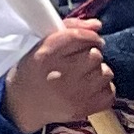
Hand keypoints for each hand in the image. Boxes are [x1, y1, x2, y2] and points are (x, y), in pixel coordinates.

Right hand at [0, 18, 113, 133]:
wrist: (23, 106)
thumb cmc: (33, 73)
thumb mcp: (39, 47)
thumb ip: (68, 29)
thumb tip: (97, 25)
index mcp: (45, 56)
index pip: (78, 37)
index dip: (89, 36)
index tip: (90, 39)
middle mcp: (60, 74)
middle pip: (95, 54)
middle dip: (90, 55)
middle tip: (80, 61)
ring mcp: (73, 94)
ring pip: (106, 72)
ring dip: (97, 72)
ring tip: (83, 76)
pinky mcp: (84, 109)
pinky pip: (109, 91)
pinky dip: (101, 89)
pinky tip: (87, 89)